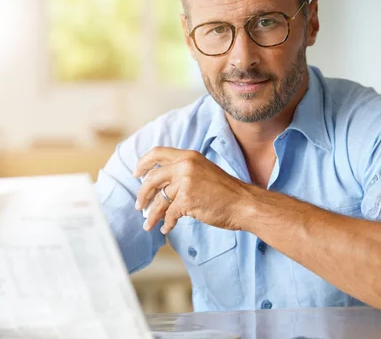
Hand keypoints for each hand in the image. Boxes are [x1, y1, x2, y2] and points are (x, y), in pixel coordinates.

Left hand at [133, 147, 253, 233]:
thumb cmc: (225, 191)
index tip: (136, 174)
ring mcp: (186, 183)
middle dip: (142, 194)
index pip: (157, 153)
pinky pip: (169, 214)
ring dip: (151, 214)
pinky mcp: (187, 200)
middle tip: (139, 205)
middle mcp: (185, 166)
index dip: (143, 163)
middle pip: (152, 178)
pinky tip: (166, 228)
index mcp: (188, 156)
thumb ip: (183, 172)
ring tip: (148, 224)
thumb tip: (159, 184)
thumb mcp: (203, 171)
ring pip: (159, 200)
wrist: (243, 203)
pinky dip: (166, 223)